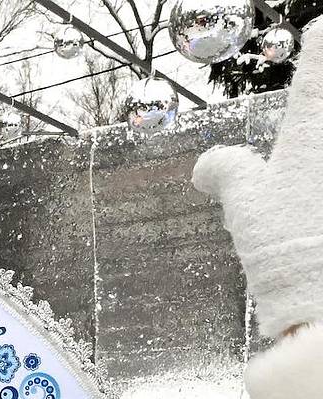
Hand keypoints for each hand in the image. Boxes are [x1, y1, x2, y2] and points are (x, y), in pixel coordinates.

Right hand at [191, 23, 322, 338]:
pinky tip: (316, 198)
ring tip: (310, 180)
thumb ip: (227, 173)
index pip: (321, 61)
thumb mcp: (245, 205)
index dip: (322, 40)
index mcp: (312, 124)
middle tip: (317, 92)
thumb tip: (205, 165)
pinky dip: (321, 191)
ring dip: (317, 162)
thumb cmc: (284, 241)